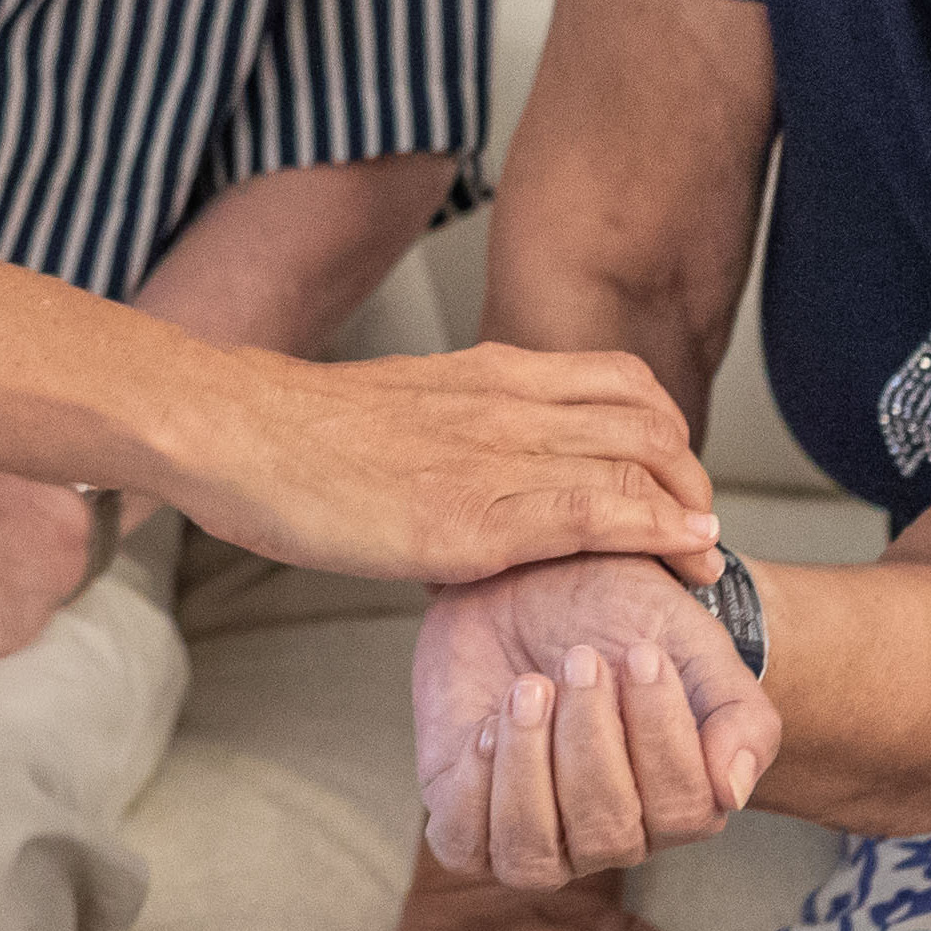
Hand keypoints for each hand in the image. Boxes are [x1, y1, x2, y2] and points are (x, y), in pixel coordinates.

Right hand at [178, 340, 720, 584]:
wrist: (233, 432)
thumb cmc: (294, 435)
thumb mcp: (400, 411)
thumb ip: (454, 431)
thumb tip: (475, 471)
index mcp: (488, 373)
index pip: (622, 384)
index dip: (667, 432)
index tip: (674, 482)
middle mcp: (507, 402)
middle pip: (651, 422)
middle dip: (693, 477)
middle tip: (696, 528)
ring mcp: (495, 457)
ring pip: (640, 463)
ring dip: (688, 510)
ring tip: (698, 555)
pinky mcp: (474, 518)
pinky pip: (595, 514)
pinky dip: (656, 534)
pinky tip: (682, 558)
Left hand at [414, 555, 781, 885]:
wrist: (533, 577)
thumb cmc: (620, 616)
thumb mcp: (692, 644)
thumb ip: (739, 715)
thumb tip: (733, 790)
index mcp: (675, 804)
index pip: (683, 812)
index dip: (663, 738)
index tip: (642, 655)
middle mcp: (607, 834)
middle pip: (609, 832)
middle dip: (592, 739)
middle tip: (580, 656)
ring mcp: (534, 834)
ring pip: (532, 856)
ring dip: (529, 767)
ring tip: (529, 687)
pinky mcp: (466, 815)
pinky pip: (464, 845)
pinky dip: (476, 787)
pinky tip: (487, 723)